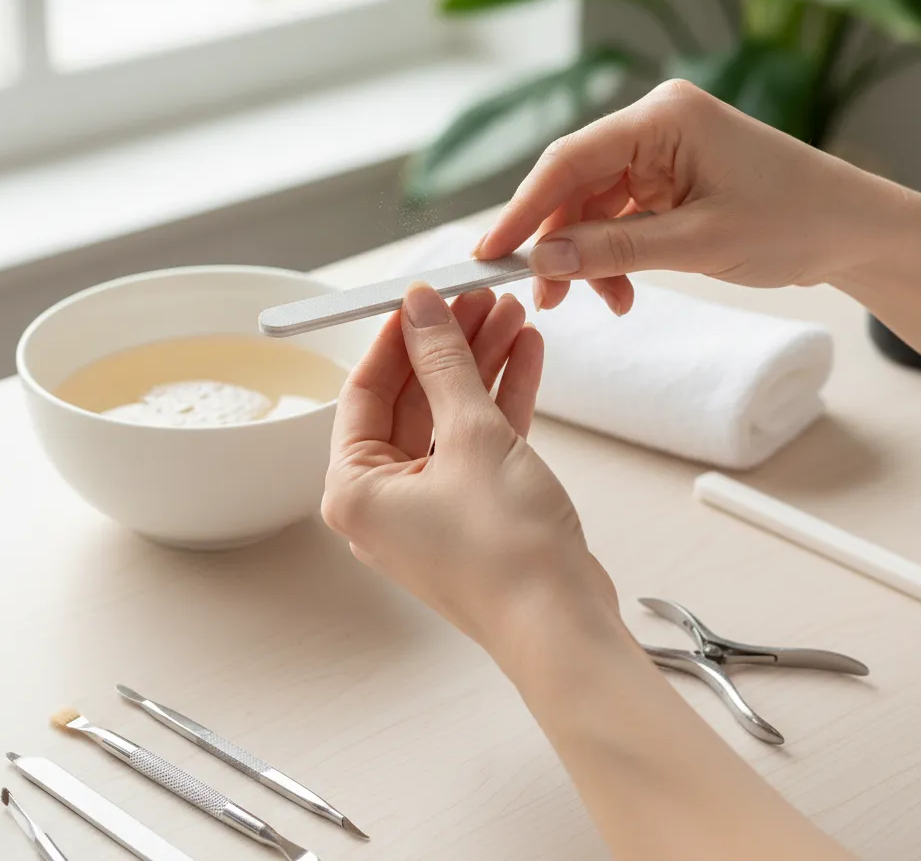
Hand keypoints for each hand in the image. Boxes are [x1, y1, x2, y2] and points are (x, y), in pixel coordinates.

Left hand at [322, 283, 616, 660]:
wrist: (564, 624)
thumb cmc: (506, 549)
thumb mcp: (471, 435)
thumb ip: (445, 364)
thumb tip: (422, 308)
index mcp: (356, 489)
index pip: (365, 391)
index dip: (397, 337)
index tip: (424, 296)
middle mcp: (385, 501)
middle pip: (411, 400)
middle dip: (449, 346)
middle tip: (479, 299)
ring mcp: (431, 507)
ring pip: (450, 417)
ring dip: (480, 366)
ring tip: (511, 314)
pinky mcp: (474, 511)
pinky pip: (478, 442)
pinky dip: (501, 400)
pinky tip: (527, 355)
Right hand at [475, 79, 892, 315]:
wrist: (853, 231)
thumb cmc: (794, 221)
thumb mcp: (697, 244)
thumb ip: (613, 251)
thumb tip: (540, 262)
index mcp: (663, 118)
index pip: (569, 160)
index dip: (523, 209)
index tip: (491, 253)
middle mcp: (655, 126)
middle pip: (574, 185)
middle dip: (556, 243)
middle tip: (543, 296)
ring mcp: (660, 152)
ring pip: (591, 207)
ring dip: (586, 258)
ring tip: (597, 301)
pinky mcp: (667, 179)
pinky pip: (617, 218)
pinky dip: (611, 256)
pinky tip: (620, 291)